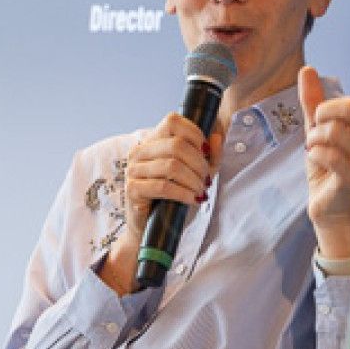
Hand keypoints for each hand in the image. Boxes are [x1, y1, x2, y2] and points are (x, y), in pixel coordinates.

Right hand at [100, 113, 222, 293]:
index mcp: (152, 141)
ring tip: (200, 190)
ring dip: (193, 180)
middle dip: (199, 163)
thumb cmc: (173, 198)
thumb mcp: (196, 174)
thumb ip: (209, 156)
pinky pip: (163, 186)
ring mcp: (133, 170)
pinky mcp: (133, 189)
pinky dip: (184, 193)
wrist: (151, 227)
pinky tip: (193, 199)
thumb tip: (216, 138)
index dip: (195, 134)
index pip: (173, 121)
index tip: (206, 153)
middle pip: (176, 144)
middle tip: (206, 179)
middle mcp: (139, 151)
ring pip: (171, 166)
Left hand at [299, 64, 349, 258]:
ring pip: (334, 130)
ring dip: (313, 137)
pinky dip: (313, 153)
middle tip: (316, 125)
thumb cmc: (327, 166)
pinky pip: (328, 153)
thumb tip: (307, 69)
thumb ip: (313, 101)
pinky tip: (314, 158)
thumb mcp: (317, 129)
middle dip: (324, 110)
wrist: (328, 206)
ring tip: (313, 147)